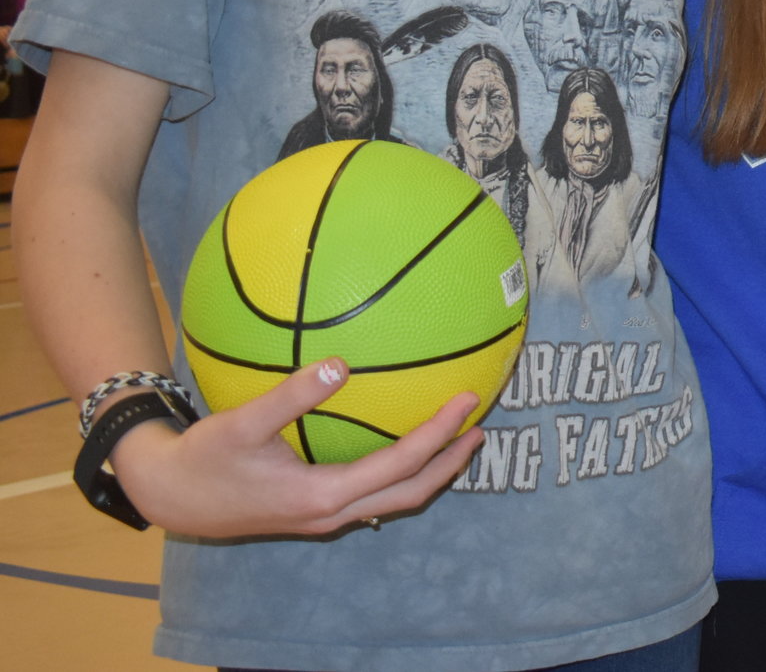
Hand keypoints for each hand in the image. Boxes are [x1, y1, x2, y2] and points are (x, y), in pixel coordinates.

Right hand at [106, 358, 483, 537]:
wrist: (168, 497)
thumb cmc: (203, 459)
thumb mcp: (241, 424)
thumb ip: (292, 396)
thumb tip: (339, 363)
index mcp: (321, 496)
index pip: (401, 465)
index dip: (440, 435)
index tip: (468, 402)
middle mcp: (330, 514)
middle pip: (410, 493)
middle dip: (450, 462)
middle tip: (481, 427)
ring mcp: (322, 518)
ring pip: (392, 500)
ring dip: (428, 471)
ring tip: (457, 438)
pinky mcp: (311, 512)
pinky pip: (370, 495)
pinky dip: (398, 472)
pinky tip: (399, 442)